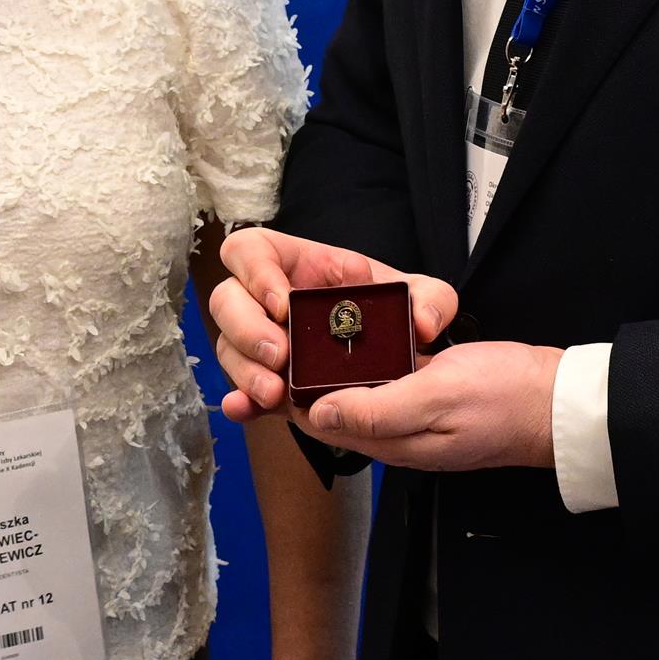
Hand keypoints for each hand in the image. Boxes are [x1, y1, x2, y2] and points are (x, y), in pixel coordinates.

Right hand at [208, 228, 457, 423]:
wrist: (399, 356)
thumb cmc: (397, 311)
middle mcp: (267, 300)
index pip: (249, 250)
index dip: (255, 272)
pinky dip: (239, 401)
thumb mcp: (423, 296)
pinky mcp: (267, 380)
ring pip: (228, 346)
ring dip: (244, 369)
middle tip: (279, 354)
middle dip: (246, 328)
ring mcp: (261, 342)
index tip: (282, 303)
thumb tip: (421, 323)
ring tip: (275, 390)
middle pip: (226, 300)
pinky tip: (243, 409)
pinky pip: (240, 389)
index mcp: (295, 264)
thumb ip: (432, 299)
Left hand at [294, 338, 563, 472]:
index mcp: (388, 440)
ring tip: (304, 325)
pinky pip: (383, 374)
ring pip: (354, 387)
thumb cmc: (506, 400)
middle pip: (329, 404)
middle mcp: (392, 430)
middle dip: (300, 375)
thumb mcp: (437, 398)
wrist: (558, 400)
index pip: (316, 421)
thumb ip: (377, 408)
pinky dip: (365, 354)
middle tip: (277, 332)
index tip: (265, 357)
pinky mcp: (426, 391)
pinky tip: (354, 329)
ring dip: (329, 362)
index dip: (286, 393)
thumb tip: (318, 413)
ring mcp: (410, 411)